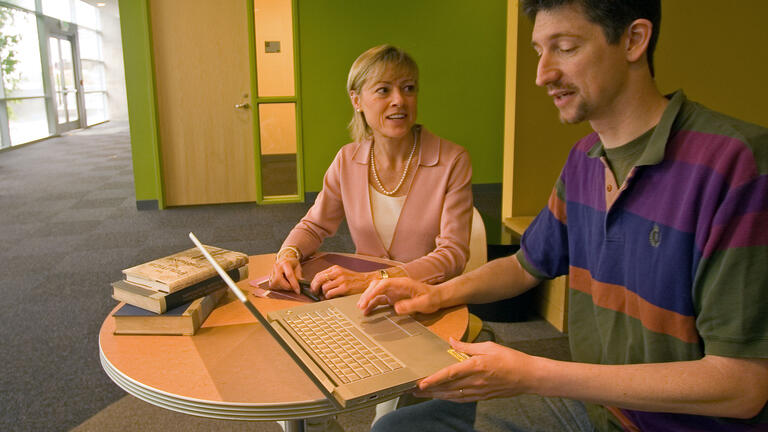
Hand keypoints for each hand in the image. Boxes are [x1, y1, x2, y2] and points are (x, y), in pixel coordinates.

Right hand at [269, 257, 302, 293]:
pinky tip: (283, 283)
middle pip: (279, 280)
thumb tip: (302, 284)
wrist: (284, 258)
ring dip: (283, 287)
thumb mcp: (298, 267)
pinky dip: (279, 287)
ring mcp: (272, 271)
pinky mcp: (269, 276)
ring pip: (275, 284)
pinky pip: (273, 285)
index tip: (298, 291)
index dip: (294, 284)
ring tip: (288, 283)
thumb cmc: (292, 263)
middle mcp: (277, 267)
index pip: (289, 275)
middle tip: (293, 287)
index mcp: (285, 263)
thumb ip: (299, 275)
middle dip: (287, 286)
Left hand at [310, 265, 375, 298]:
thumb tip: (318, 284)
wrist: (366, 281)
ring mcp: (341, 280)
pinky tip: (331, 297)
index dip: (313, 282)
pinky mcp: (345, 288)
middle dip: (315, 288)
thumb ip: (332, 277)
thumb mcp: (342, 274)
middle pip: (319, 280)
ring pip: (324, 287)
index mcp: (336, 268)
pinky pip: (330, 293)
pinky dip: (328, 296)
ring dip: (323, 293)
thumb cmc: (353, 279)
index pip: (319, 274)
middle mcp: (338, 272)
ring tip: (326, 295)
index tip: (313, 287)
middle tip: (315, 293)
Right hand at [357, 277, 438, 314]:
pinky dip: (372, 304)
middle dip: (367, 294)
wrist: (437, 297)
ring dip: (368, 298)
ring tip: (361, 308)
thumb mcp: (424, 303)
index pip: (384, 284)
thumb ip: (411, 305)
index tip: (368, 299)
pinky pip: (379, 299)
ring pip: (376, 292)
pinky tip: (367, 311)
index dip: (374, 291)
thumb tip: (396, 308)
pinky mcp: (393, 297)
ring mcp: (393, 291)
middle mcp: (396, 285)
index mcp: (403, 283)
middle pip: (377, 286)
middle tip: (361, 305)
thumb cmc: (432, 298)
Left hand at [413, 338, 536, 401]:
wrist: (528, 376)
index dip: (434, 379)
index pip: (450, 374)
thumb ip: (467, 346)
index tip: (421, 383)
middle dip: (429, 390)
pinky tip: (442, 397)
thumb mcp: (488, 346)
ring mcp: (479, 391)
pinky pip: (462, 399)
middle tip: (413, 390)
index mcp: (476, 366)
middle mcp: (475, 381)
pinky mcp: (483, 396)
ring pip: (453, 395)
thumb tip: (451, 341)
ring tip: (423, 394)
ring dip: (436, 395)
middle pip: (447, 387)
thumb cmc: (510, 359)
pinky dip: (450, 398)